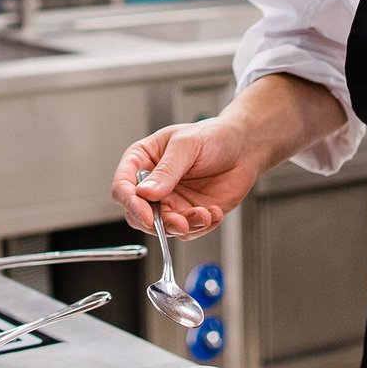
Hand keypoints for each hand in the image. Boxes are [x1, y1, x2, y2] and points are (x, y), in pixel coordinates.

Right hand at [111, 117, 259, 239]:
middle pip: (138, 214)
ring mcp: (171, 201)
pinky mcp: (190, 213)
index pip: (123, 186)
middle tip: (180, 222)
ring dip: (184, 227)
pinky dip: (201, 227)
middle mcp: (153, 185)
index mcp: (143, 161)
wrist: (243, 147)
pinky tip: (214, 212)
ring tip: (204, 214)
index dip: (130, 203)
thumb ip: (167, 169)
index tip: (146, 215)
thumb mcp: (187, 144)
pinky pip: (188, 231)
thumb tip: (145, 193)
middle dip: (158, 224)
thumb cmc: (213, 135)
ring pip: (164, 228)